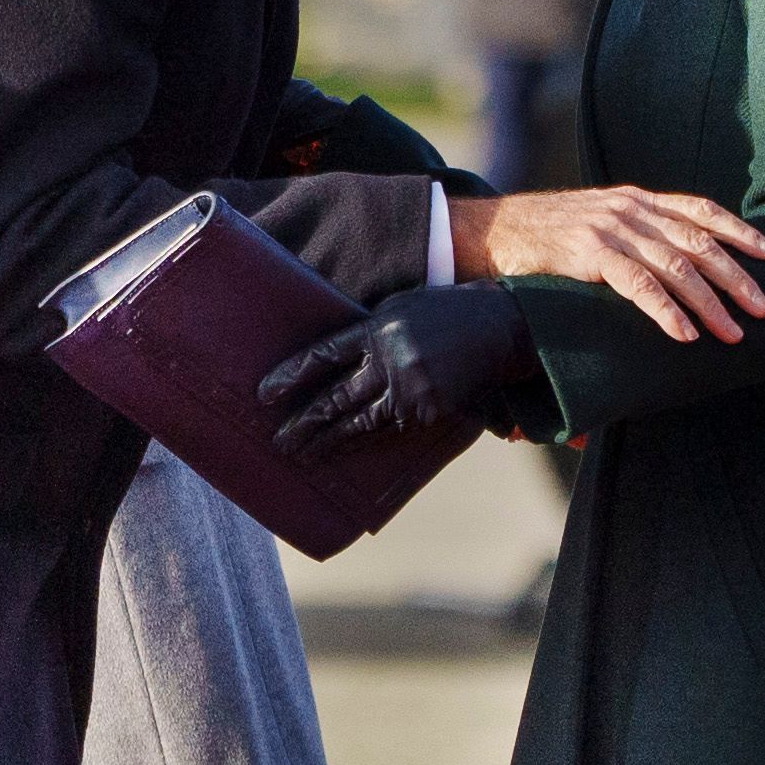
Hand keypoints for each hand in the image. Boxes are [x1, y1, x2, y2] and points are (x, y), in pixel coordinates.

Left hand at [261, 282, 527, 459]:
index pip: (323, 355)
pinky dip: (363, 445)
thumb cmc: (443, 312)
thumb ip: (366, 332)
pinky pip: (388, 433)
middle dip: (304, 422)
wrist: (499, 329)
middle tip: (278, 442)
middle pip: (336, 398)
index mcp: (378, 328)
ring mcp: (412, 391)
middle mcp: (391, 361)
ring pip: (359, 424)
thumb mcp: (399, 307)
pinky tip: (342, 454)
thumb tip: (329, 359)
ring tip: (302, 457)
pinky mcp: (429, 413)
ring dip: (327, 443)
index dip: (291, 376)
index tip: (265, 394)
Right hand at [449, 186, 764, 344]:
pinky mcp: (588, 253)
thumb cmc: (543, 238)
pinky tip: (685, 332)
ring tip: (732, 331)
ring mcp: (610, 228)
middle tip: (764, 306)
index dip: (738, 230)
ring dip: (709, 301)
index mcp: (635, 199)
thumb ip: (631, 238)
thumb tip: (667, 271)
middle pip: (698, 240)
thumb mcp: (595, 225)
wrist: (489, 231)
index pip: (699, 208)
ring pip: (675, 264)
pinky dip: (666, 310)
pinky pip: (638, 283)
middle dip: (735, 275)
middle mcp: (629, 208)